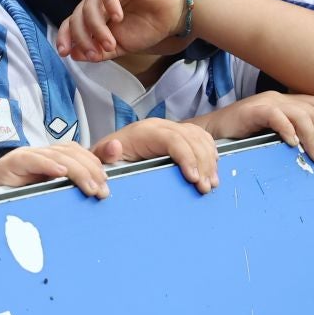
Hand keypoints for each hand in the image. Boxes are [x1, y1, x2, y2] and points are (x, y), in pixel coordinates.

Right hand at [0, 142, 110, 198]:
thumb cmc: (14, 206)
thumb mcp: (46, 198)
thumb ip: (65, 191)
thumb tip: (93, 194)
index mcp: (48, 161)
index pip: (76, 152)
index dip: (94, 163)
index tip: (107, 183)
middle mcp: (38, 154)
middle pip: (70, 152)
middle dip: (91, 169)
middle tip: (102, 190)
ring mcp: (24, 157)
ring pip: (56, 155)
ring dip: (77, 171)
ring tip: (90, 187)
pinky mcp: (10, 163)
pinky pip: (31, 159)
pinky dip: (48, 165)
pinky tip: (61, 174)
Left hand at [57, 0, 189, 61]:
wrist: (176, 13)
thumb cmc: (150, 26)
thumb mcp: (122, 45)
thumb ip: (100, 50)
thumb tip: (75, 54)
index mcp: (95, 13)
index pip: (72, 23)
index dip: (66, 37)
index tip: (64, 53)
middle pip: (77, 16)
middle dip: (83, 37)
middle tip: (95, 53)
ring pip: (89, 5)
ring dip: (97, 27)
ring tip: (111, 42)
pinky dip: (109, 4)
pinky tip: (117, 18)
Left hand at [91, 117, 219, 193]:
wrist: (110, 152)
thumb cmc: (108, 158)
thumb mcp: (101, 157)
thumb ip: (105, 154)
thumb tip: (114, 147)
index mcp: (145, 131)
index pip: (173, 139)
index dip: (186, 156)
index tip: (193, 178)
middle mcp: (161, 127)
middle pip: (191, 138)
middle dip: (202, 163)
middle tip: (205, 187)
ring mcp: (172, 130)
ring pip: (199, 138)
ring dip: (209, 160)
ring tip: (211, 183)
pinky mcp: (179, 137)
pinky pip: (201, 138)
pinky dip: (210, 152)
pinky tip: (213, 168)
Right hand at [190, 91, 313, 163]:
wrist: (211, 131)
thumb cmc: (242, 136)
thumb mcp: (272, 133)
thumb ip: (290, 134)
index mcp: (286, 102)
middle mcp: (278, 98)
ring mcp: (266, 102)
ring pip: (300, 113)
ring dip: (312, 137)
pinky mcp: (252, 110)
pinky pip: (276, 115)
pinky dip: (287, 129)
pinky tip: (291, 144)